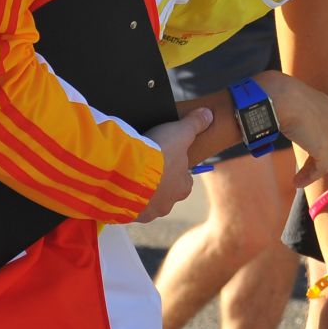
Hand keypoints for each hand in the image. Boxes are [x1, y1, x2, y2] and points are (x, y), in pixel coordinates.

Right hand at [133, 107, 214, 222]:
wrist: (127, 171)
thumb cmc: (159, 153)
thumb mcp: (180, 133)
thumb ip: (194, 124)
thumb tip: (209, 114)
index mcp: (183, 188)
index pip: (185, 179)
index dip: (176, 168)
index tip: (166, 157)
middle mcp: (167, 204)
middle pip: (165, 192)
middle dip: (157, 180)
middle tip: (145, 163)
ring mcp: (146, 211)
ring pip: (145, 200)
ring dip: (139, 189)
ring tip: (129, 171)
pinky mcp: (126, 214)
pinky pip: (126, 205)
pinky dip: (123, 195)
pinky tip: (118, 182)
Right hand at [255, 70, 327, 188]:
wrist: (277, 96)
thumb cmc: (271, 91)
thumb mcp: (280, 94)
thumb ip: (281, 103)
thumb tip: (262, 106)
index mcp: (323, 101)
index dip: (320, 138)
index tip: (308, 149)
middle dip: (320, 154)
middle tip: (307, 167)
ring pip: (324, 156)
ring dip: (311, 169)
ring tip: (297, 179)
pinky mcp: (323, 148)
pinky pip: (320, 168)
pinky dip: (309, 177)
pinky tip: (296, 182)